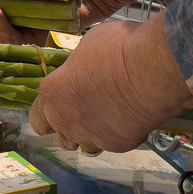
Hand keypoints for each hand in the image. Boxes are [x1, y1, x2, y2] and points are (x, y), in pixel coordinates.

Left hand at [29, 11, 192, 152]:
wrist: (154, 68)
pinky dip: (118, 135)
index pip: (37, 117)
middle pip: (60, 137)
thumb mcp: (88, 47)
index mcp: (52, 94)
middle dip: (69, 129)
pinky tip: (130, 120)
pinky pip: (112, 144)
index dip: (49, 113)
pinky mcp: (116, 145)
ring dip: (91, 135)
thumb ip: (78, 68)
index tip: (62, 106)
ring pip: (84, 146)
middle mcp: (65, 120)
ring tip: (108, 118)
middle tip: (87, 113)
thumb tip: (83, 69)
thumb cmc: (120, 48)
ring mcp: (90, 136)